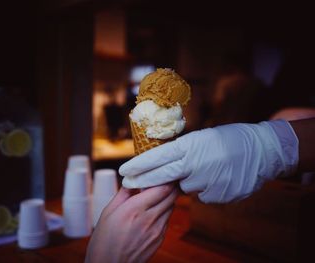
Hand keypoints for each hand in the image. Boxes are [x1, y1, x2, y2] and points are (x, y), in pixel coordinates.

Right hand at [85, 184, 178, 262]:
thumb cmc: (104, 240)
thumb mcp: (108, 212)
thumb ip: (123, 193)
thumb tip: (132, 180)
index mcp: (134, 209)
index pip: (162, 188)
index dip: (166, 178)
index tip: (163, 172)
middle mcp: (149, 219)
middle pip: (171, 196)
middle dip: (170, 185)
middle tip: (164, 179)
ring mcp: (156, 231)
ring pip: (171, 207)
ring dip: (167, 198)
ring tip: (156, 194)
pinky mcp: (159, 240)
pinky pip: (167, 219)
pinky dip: (163, 211)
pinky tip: (152, 211)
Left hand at [120, 120, 297, 202]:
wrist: (261, 150)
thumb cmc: (229, 139)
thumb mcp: (202, 138)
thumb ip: (183, 151)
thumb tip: (164, 163)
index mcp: (190, 146)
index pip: (158, 157)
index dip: (139, 165)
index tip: (124, 171)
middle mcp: (195, 164)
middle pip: (162, 176)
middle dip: (143, 181)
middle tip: (128, 184)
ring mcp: (207, 181)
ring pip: (186, 187)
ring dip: (190, 181)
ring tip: (208, 168)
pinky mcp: (217, 196)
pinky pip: (202, 195)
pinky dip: (206, 188)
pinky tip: (218, 177)